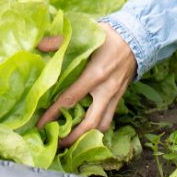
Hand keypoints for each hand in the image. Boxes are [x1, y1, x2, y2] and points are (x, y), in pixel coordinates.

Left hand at [35, 22, 136, 146]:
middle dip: (73, 137)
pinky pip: (109, 117)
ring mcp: (115, 94)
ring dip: (88, 136)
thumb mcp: (84, 34)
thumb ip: (60, 41)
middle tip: (58, 143)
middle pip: (90, 123)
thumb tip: (38, 45)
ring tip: (72, 140)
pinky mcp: (120, 95)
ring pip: (103, 125)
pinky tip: (87, 127)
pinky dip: (98, 126)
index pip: (71, 99)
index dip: (54, 113)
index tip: (41, 124)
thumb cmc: (109, 35)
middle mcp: (106, 89)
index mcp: (96, 74)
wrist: (138, 36)